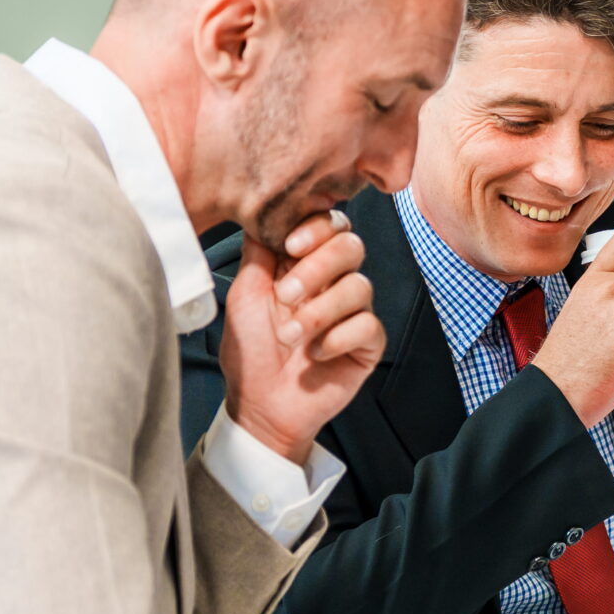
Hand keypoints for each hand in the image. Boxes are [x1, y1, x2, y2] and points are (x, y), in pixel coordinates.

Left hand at [219, 211, 382, 462]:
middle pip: (351, 247)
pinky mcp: (368, 343)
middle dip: (318, 267)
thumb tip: (264, 208)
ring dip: (319, 311)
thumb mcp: (244, 294)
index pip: (330, 225)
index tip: (291, 248)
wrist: (261, 405)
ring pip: (360, 286)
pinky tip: (315, 355)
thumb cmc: (250, 352)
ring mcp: (354, 313)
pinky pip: (368, 325)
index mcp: (305, 265)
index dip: (317, 229)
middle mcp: (334, 283)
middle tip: (286, 295)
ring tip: (290, 336)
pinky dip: (337, 338)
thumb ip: (259, 251)